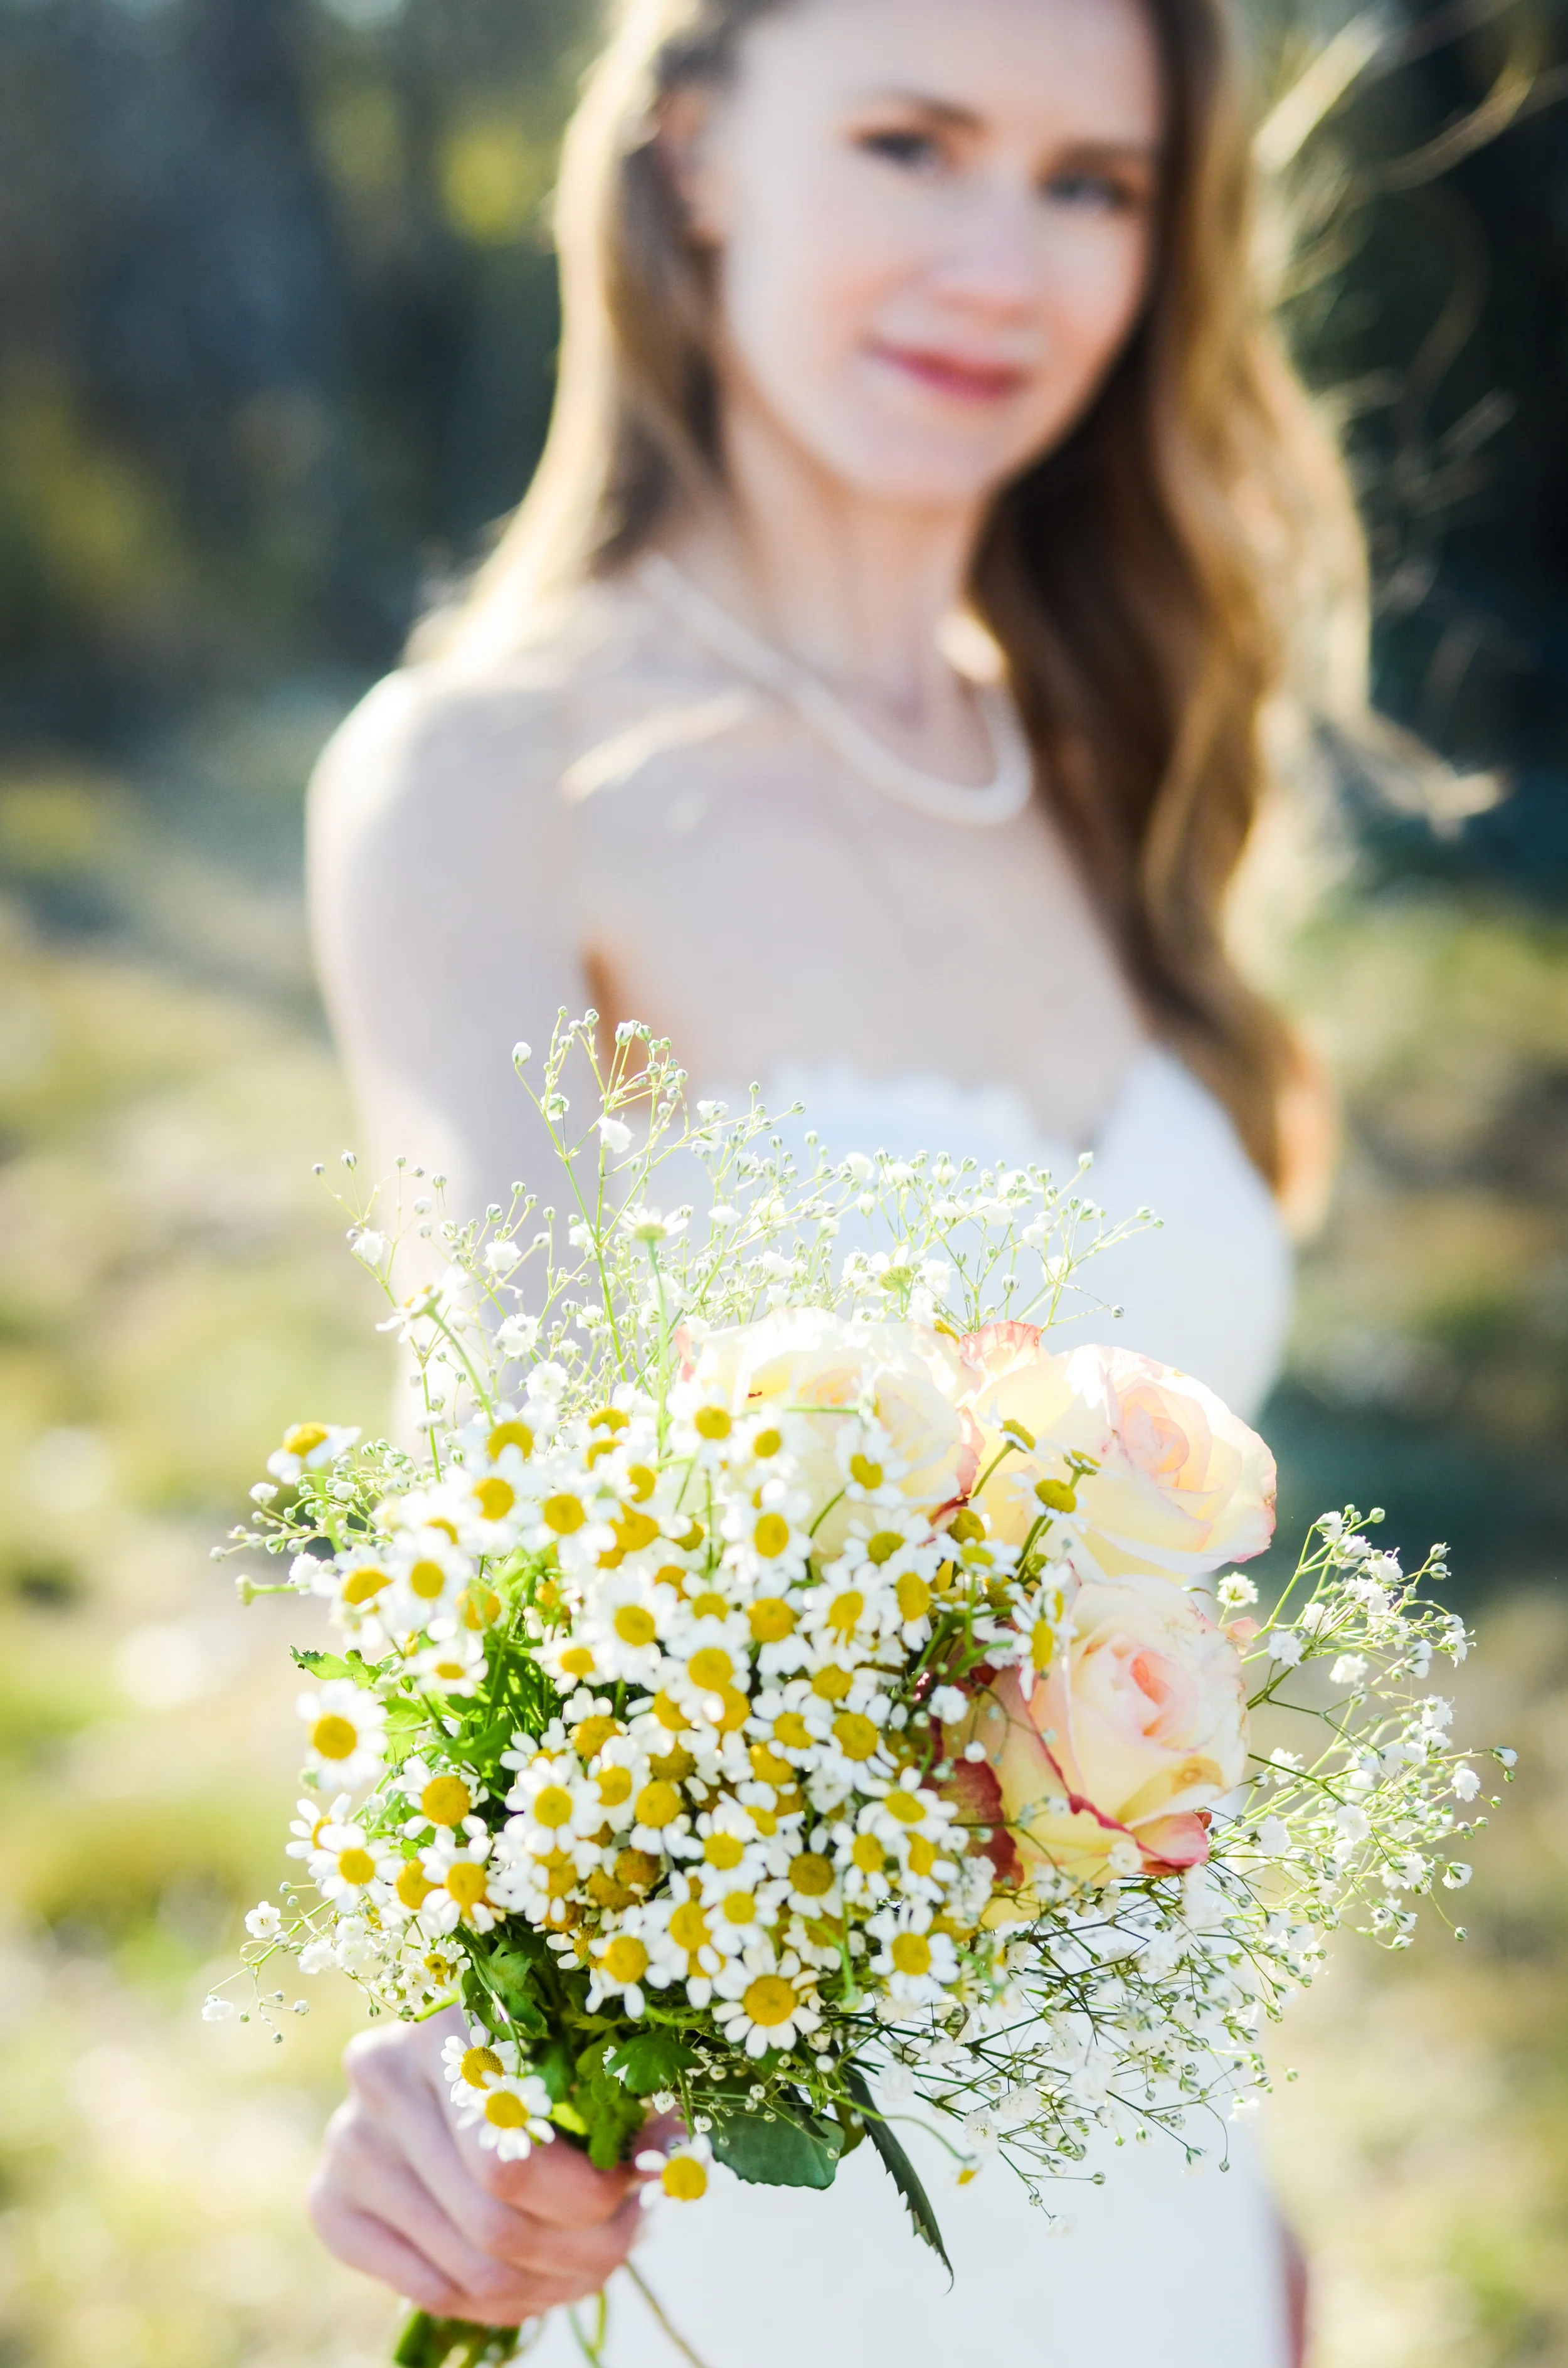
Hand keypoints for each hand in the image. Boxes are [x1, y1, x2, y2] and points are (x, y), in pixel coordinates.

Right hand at [309, 2006, 648, 2325]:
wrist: (424, 2068)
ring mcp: (347, 2143)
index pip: (513, 2157)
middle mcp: (381, 2076)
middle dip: (583, 2250)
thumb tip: (674, 2154)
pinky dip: (496, 2304)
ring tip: (593, 2263)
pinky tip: (536, 2281)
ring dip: (550, 2284)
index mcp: (447, 2022)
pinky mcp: (328, 2203)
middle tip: (627, 2240)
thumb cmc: (524, 2054)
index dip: (591, 2194)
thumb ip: (619, 2103)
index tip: (639, 2188)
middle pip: (494, 2222)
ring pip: (468, 2268)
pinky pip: (428, 2290)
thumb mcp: (573, 2056)